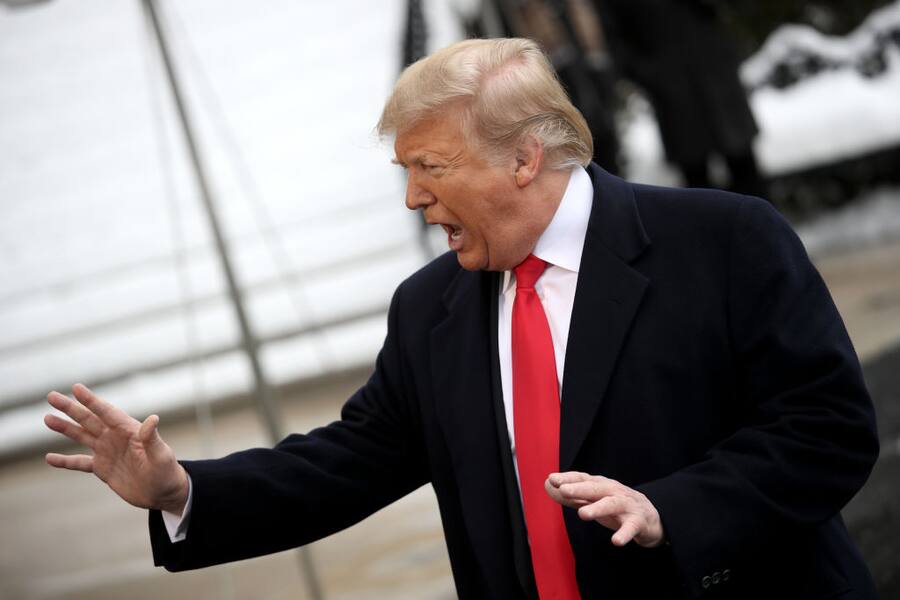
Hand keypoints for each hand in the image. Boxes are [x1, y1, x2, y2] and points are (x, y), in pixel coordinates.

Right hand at [44, 383, 188, 513]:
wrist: (163, 494)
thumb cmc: (167, 472)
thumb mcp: (161, 455)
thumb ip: (152, 439)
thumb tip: (153, 419)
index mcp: (130, 431)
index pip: (107, 413)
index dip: (92, 401)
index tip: (76, 388)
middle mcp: (116, 438)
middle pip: (89, 420)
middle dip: (71, 408)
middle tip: (51, 396)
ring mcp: (108, 452)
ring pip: (82, 436)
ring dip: (65, 428)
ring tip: (47, 418)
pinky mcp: (103, 468)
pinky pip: (80, 463)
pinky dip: (65, 461)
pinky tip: (49, 458)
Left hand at [545, 471, 663, 547]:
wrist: (650, 517)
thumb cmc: (616, 506)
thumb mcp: (593, 499)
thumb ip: (571, 495)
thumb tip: (547, 486)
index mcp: (601, 485)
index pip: (583, 478)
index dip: (568, 478)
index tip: (552, 479)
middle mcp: (613, 491)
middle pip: (596, 488)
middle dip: (580, 488)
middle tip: (564, 490)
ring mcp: (627, 505)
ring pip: (612, 504)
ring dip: (597, 508)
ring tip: (582, 514)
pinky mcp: (638, 522)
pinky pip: (631, 528)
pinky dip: (624, 534)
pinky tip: (616, 541)